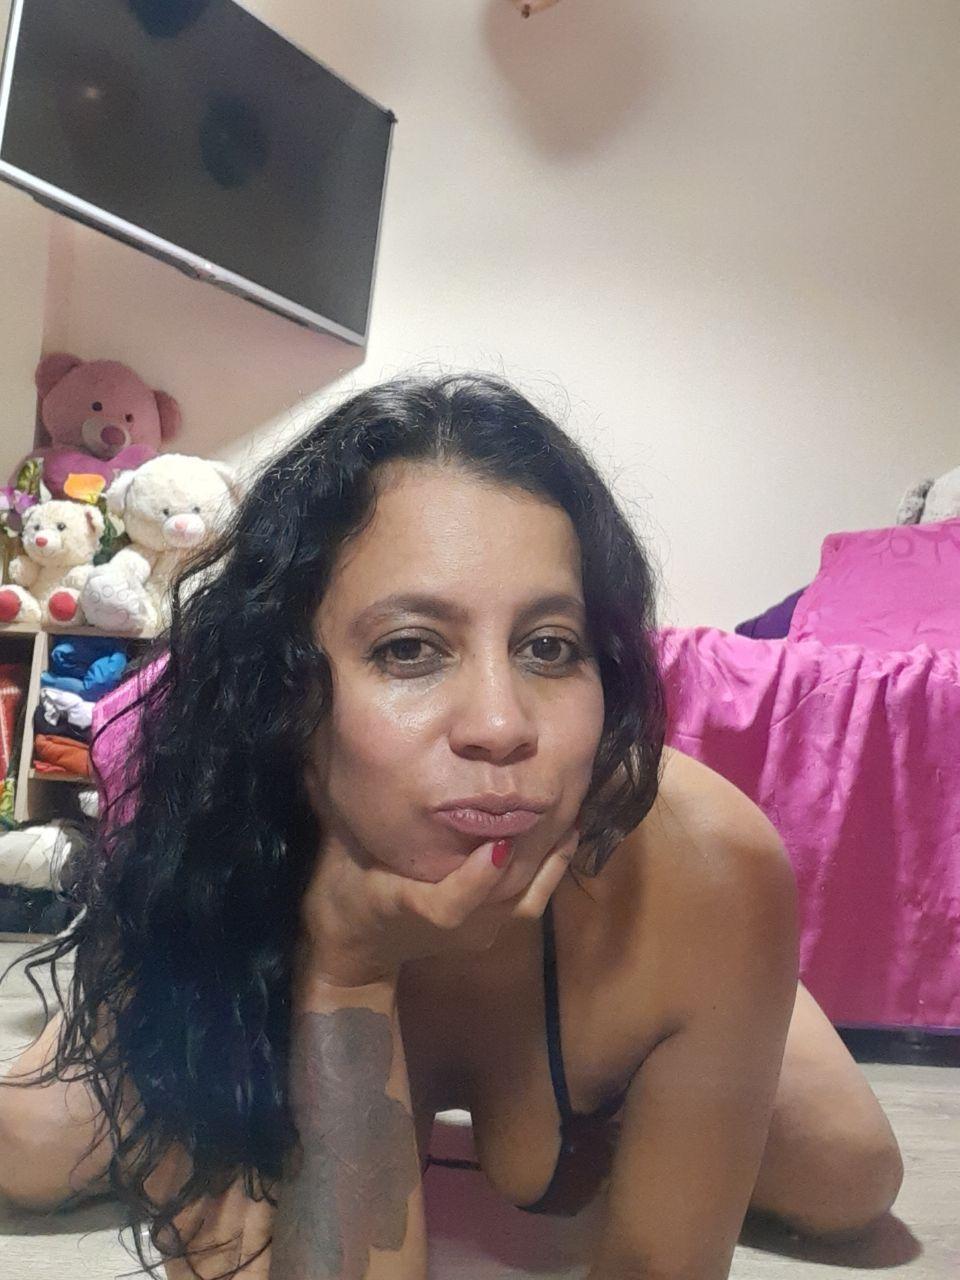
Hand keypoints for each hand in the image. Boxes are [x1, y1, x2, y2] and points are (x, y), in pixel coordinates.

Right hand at [296, 803, 580, 988]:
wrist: (354, 947)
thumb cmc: (347, 888)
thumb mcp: (345, 853)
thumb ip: (361, 812)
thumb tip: (361, 755)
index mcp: (413, 911)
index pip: (451, 907)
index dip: (477, 880)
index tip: (500, 846)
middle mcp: (455, 929)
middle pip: (504, 898)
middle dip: (534, 852)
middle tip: (557, 799)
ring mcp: (477, 934)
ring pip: (526, 900)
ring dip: (551, 858)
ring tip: (571, 811)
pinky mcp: (489, 933)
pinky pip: (529, 902)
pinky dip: (550, 869)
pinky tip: (564, 833)